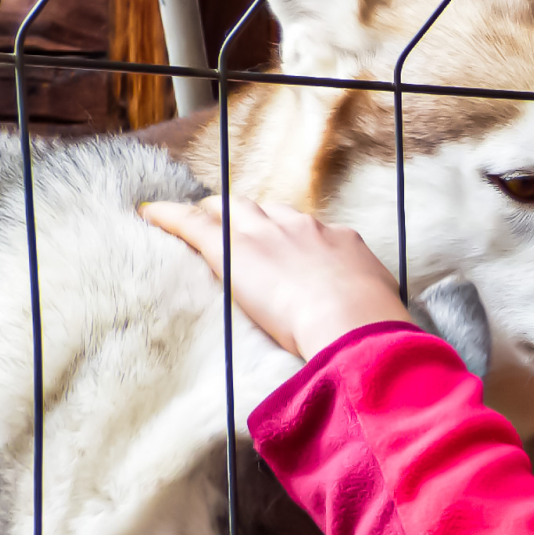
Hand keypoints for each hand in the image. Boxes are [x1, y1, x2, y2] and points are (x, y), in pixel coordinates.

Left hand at [140, 197, 413, 359]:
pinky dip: (169, 216)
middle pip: (265, 211)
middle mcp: (302, 228)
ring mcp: (266, 234)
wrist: (355, 322)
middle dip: (246, 216)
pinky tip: (150, 213)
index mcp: (339, 241)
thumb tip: (380, 319)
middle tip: (231, 227)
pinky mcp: (232, 249)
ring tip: (193, 220)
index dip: (288, 237)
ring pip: (230, 209)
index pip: (304, 230)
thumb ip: (372, 303)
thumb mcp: (383, 307)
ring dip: (212, 215)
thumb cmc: (375, 325)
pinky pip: (192, 223)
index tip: (280, 246)